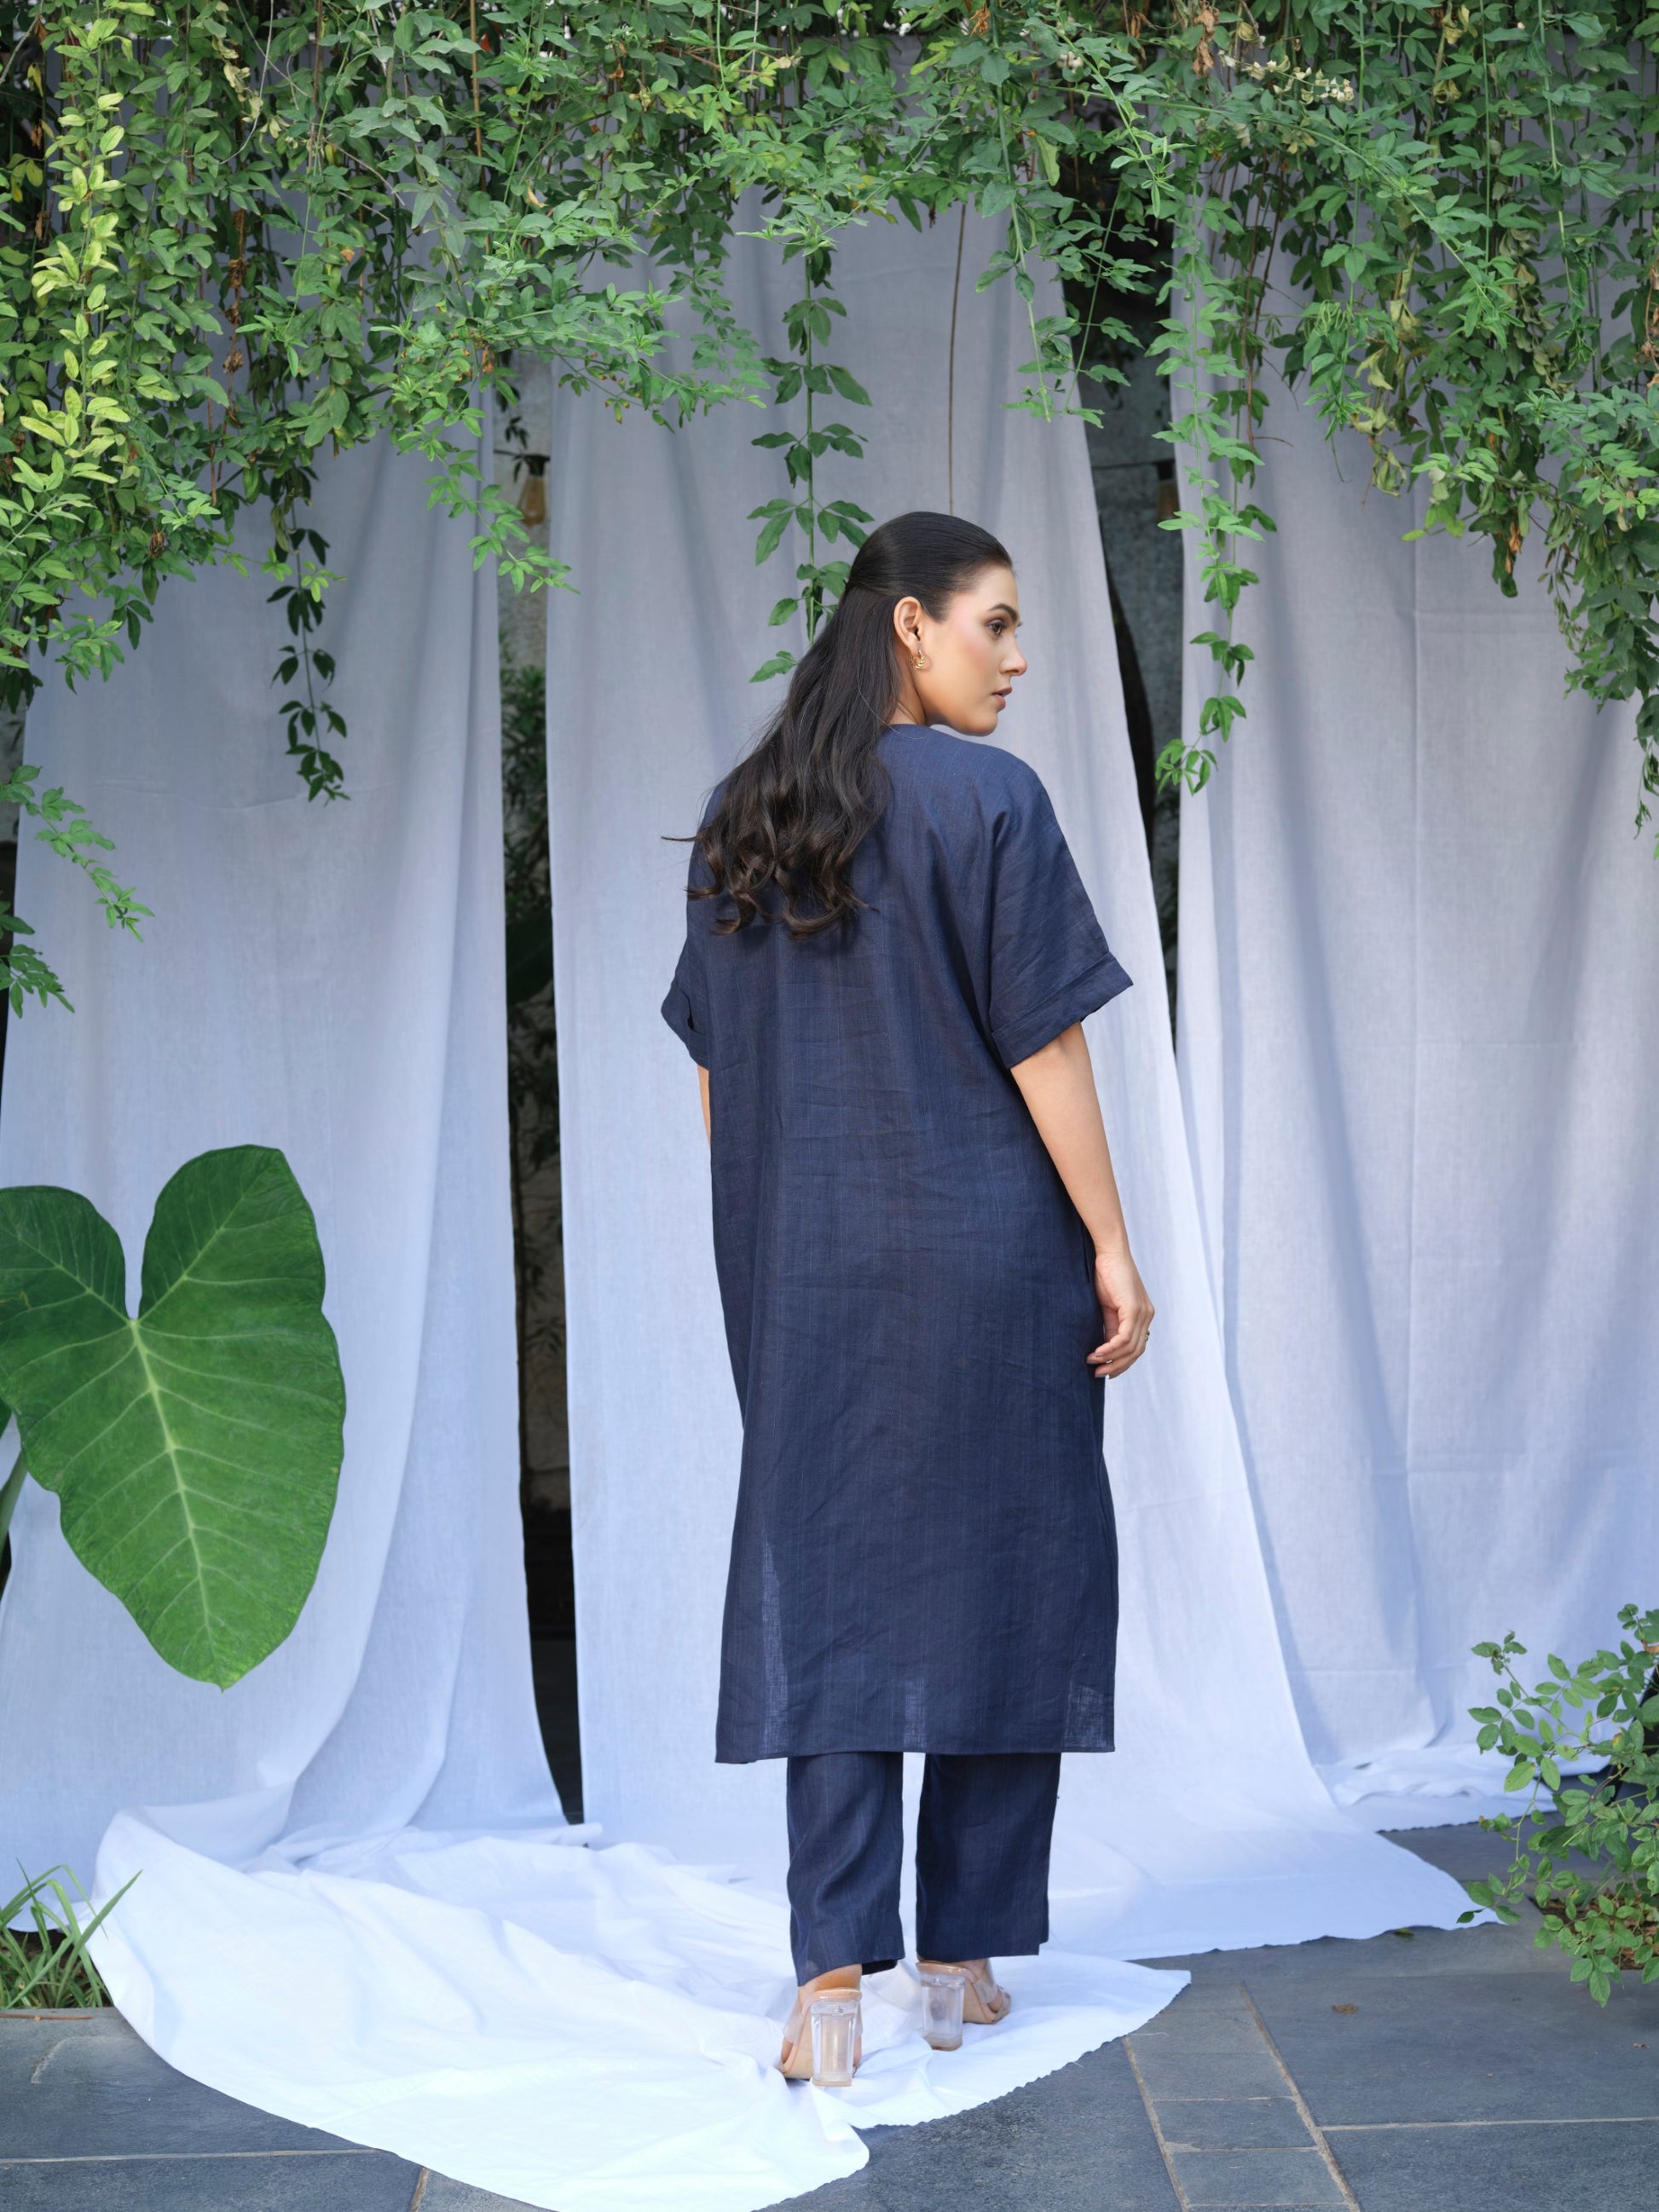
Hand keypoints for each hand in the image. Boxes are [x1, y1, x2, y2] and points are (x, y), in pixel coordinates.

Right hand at [1089, 1244, 1152, 1379]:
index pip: (1136, 1347)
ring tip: (1093, 1364)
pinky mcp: (1133, 1309)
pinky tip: (1096, 1352)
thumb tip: (1103, 1348)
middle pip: (1136, 1352)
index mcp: (1143, 1315)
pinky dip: (1110, 1348)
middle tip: (1098, 1374)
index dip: (1122, 1363)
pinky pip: (1124, 1338)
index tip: (1104, 1371)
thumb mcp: (1107, 1306)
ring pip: (1130, 1348)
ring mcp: (1142, 1312)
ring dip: (1111, 1359)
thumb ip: (1110, 1325)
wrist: (1109, 1252)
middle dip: (1117, 1366)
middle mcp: (1147, 1315)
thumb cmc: (1105, 1275)